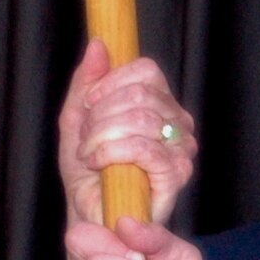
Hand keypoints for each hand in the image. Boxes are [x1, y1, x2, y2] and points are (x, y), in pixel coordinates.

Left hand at [59, 39, 196, 232]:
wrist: (90, 214)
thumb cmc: (88, 172)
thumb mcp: (77, 118)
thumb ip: (86, 81)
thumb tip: (99, 45)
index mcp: (162, 105)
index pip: (147, 70)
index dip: (111, 83)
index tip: (89, 104)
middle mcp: (179, 124)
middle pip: (140, 94)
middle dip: (101, 115)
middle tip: (86, 138)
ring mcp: (181, 150)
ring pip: (139, 118)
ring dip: (100, 136)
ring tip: (89, 154)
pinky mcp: (175, 175)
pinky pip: (143, 148)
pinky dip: (109, 152)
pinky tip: (97, 164)